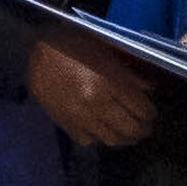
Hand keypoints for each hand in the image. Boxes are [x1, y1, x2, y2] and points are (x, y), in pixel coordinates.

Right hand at [25, 30, 157, 149]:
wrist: (36, 51)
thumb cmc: (75, 44)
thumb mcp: (107, 52)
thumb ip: (130, 73)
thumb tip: (149, 90)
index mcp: (107, 82)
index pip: (141, 109)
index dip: (150, 112)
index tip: (150, 111)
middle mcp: (95, 104)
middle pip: (130, 129)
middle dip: (142, 129)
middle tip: (145, 125)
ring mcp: (79, 118)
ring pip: (112, 140)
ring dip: (125, 137)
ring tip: (128, 131)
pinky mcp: (65, 125)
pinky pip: (90, 141)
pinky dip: (100, 137)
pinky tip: (102, 128)